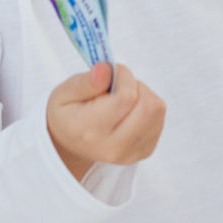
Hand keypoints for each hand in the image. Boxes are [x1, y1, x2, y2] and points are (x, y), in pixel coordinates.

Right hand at [46, 61, 165, 180]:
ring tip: (123, 98)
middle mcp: (113, 147)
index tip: (111, 74)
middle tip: (118, 86)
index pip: (126, 97)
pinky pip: (159, 119)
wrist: (70, 145)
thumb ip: (86, 82)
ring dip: (143, 95)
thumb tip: (106, 69)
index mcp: (89, 130)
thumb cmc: (67, 114)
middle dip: (137, 86)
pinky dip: (147, 107)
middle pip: (149, 107)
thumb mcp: (63, 93)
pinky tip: (129, 110)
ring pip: (157, 110)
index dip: (124, 77)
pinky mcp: (144, 151)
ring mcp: (131, 153)